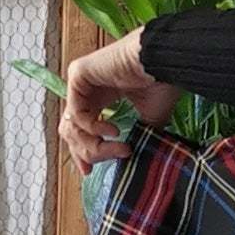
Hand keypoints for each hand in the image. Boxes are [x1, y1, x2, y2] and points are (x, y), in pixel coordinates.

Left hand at [58, 30, 181, 175]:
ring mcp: (80, 80)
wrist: (164, 62)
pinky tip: (113, 130)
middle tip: (107, 162)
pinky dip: (93, 128)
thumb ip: (134, 135)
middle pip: (71, 131)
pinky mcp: (78, 74)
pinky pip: (76, 113)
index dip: (82, 152)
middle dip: (87, 152)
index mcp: (101, 96)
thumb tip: (128, 156)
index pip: (79, 128)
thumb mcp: (149, 118)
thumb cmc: (161, 83)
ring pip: (71, 125)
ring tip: (119, 148)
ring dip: (93, 145)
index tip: (89, 172)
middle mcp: (87, 89)